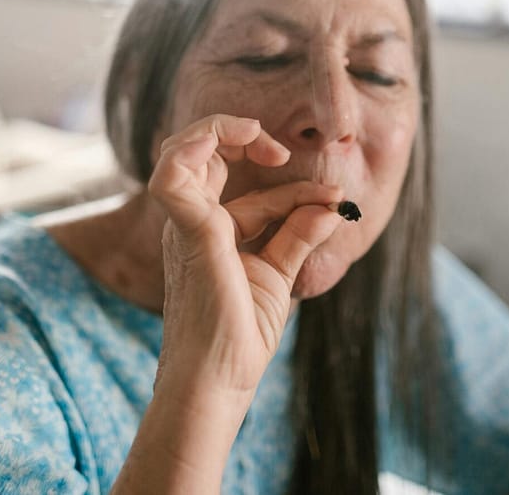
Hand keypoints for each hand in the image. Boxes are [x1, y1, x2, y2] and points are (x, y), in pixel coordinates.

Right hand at [148, 114, 342, 401]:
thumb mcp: (279, 275)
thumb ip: (300, 235)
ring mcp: (186, 225)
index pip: (252, 190)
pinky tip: (246, 136)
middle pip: (199, 154)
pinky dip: (198, 147)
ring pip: (179, 152)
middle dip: (241, 136)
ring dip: (217, 129)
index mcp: (209, 231)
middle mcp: (192, 222)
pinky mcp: (190, 232)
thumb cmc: (239, 336)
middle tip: (281, 150)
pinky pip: (173, 176)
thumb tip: (331, 206)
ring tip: (259, 133)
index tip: (335, 199)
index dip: (296, 188)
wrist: (217, 380)